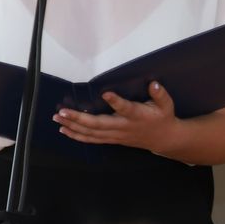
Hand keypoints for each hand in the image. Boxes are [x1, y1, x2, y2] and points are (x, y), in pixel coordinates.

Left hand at [54, 82, 183, 153]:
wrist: (164, 139)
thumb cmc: (163, 118)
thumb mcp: (166, 104)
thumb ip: (159, 94)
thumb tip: (153, 84)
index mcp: (136, 116)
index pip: (125, 109)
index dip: (116, 102)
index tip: (106, 94)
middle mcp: (123, 126)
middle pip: (98, 125)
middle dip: (79, 119)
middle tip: (63, 112)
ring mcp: (115, 135)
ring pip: (91, 133)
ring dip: (73, 127)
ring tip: (58, 119)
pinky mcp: (111, 139)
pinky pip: (92, 139)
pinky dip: (77, 135)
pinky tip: (64, 130)